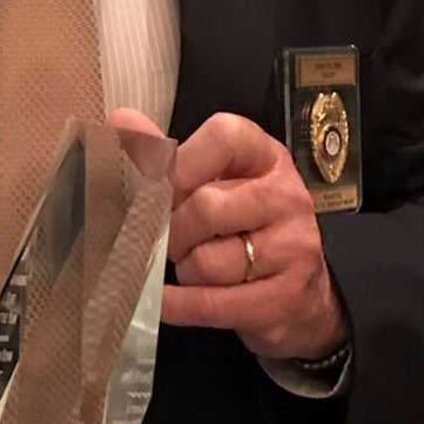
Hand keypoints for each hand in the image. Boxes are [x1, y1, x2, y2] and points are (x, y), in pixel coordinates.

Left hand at [135, 108, 346, 361]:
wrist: (302, 292)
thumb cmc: (243, 227)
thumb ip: (166, 155)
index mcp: (266, 157)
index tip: (162, 188)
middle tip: (173, 240)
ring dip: (185, 269)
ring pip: (208, 261)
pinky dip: (178, 304)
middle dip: (174, 232)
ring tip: (194, 266)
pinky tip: (166, 299)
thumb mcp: (214, 183)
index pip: (223, 137)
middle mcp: (286, 196)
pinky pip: (212, 303)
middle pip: (206, 207)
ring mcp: (292, 247)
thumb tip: (121, 119)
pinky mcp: (286, 297)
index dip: (179, 164)